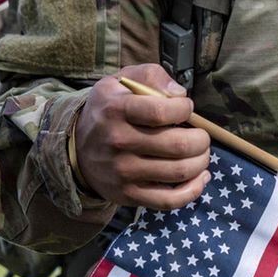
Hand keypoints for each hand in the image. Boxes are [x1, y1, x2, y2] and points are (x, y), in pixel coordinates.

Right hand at [74, 63, 210, 208]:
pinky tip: (201, 177)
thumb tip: (179, 93)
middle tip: (200, 135)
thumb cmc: (108, 110)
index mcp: (117, 110)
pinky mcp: (129, 194)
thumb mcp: (120, 81)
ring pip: (179, 171)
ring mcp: (124, 172)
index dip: (185, 109)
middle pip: (178, 145)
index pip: (163, 111)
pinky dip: (193, 190)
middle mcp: (119, 142)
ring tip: (200, 153)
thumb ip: (151, 76)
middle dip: (201, 139)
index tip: (186, 108)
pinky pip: (169, 200)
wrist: (76, 149)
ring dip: (201, 161)